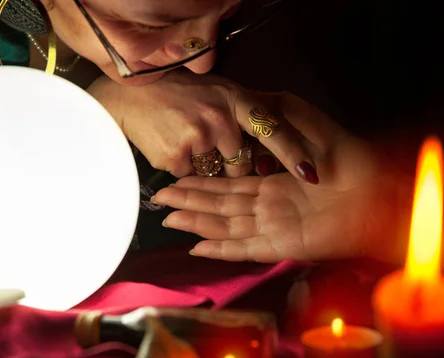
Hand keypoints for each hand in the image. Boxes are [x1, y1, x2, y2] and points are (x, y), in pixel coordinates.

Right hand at [87, 70, 317, 182]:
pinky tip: (171, 145)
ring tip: (185, 139)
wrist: (133, 94)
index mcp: (236, 101)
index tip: (309, 173)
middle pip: (242, 164)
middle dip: (232, 165)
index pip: (273, 129)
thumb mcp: (220, 92)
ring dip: (205, 166)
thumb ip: (244, 114)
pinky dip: (183, 168)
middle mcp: (221, 119)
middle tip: (207, 143)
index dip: (292, 153)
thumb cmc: (180, 93)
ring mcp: (199, 139)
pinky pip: (191, 178)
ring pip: (216, 175)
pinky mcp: (178, 157)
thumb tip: (266, 147)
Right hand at [152, 93, 413, 264]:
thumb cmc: (343, 154)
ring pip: (226, 226)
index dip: (199, 184)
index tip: (172, 179)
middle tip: (159, 202)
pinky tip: (199, 248)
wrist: (375, 185)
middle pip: (219, 206)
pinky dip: (222, 249)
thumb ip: (272, 125)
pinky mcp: (284, 244)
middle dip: (188, 203)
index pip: (226, 186)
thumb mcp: (303, 126)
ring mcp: (273, 226)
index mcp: (271, 183)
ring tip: (170, 221)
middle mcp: (267, 206)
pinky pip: (246, 247)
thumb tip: (242, 113)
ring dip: (197, 223)